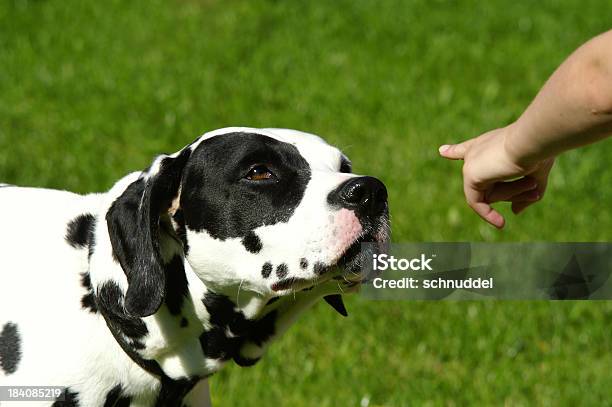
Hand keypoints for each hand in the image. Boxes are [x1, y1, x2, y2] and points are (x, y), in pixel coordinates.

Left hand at [439, 125, 554, 227]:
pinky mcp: (470, 175)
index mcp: (489, 144)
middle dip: (516, 191)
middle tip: (534, 188)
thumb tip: (514, 212)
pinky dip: (489, 214)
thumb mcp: (535, 174)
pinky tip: (500, 223)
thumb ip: (524, 193)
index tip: (442, 151)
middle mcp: (476, 152)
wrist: (533, 141)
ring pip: (490, 194)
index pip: (468, 149)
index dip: (455, 151)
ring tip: (529, 181)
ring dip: (514, 193)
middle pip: (492, 186)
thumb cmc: (537, 151)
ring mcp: (471, 163)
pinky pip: (478, 202)